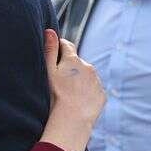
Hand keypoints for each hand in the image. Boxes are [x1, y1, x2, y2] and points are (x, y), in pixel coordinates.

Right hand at [39, 29, 103, 150]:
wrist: (73, 119)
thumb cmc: (55, 95)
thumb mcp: (48, 71)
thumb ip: (49, 50)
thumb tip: (49, 30)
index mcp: (73, 59)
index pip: (66, 45)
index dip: (59, 48)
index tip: (53, 56)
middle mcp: (88, 66)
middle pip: (77, 62)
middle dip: (69, 67)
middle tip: (59, 80)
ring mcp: (96, 81)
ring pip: (86, 75)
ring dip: (78, 79)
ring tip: (68, 93)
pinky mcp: (101, 94)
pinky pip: (93, 89)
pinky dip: (86, 92)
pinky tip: (77, 101)